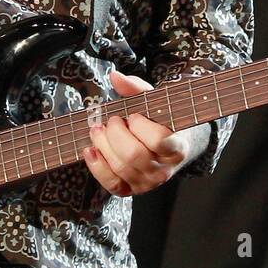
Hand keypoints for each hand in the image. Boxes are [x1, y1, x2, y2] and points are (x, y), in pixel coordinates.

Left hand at [83, 69, 207, 195]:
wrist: (172, 146)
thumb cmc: (162, 121)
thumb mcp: (156, 102)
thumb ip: (137, 89)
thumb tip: (115, 76)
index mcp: (176, 148)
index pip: (158, 140)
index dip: (140, 126)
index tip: (134, 116)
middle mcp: (163, 170)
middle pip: (133, 155)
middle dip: (115, 133)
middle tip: (112, 120)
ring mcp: (147, 183)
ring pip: (120, 167)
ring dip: (103, 145)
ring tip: (98, 129)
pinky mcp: (131, 190)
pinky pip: (111, 184)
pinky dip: (97, 167)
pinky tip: (90, 150)